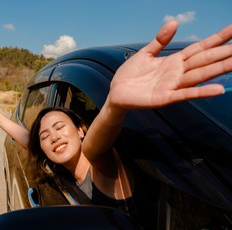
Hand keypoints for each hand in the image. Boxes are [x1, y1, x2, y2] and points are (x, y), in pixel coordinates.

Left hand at [108, 20, 231, 109]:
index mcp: (174, 62)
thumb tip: (175, 22)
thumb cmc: (130, 75)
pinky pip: (185, 94)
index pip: (200, 48)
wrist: (116, 94)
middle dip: (225, 53)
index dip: (217, 39)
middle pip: (205, 60)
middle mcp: (177, 73)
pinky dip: (201, 92)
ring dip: (219, 69)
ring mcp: (172, 86)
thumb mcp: (145, 54)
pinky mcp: (164, 98)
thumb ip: (160, 41)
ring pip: (200, 76)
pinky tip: (218, 89)